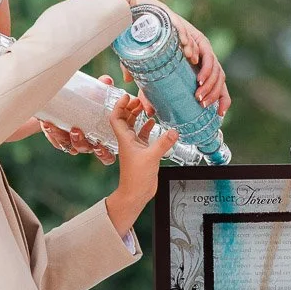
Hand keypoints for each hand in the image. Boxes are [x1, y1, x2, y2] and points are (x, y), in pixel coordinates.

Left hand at [38, 74, 118, 163]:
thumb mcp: (95, 95)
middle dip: (80, 142)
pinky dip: (51, 132)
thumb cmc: (89, 102)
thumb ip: (101, 89)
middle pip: (85, 149)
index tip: (99, 146)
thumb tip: (107, 80)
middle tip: (76, 131)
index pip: (106, 154)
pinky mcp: (59, 139)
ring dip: (63, 137)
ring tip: (57, 126)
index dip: (103, 154)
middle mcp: (88, 142)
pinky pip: (55, 139)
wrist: (67, 103)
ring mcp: (72, 141)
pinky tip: (47, 123)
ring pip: (69, 145)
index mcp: (101, 137)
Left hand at [105, 93, 179, 235]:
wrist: (135, 194)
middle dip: (131, 107)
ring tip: (146, 106)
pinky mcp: (143, 152)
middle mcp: (128, 141)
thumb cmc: (136, 178)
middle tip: (140, 98)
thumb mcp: (151, 157)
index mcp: (125, 139)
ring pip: (134, 126)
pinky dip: (147, 128)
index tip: (127, 95)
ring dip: (138, 116)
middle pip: (125, 119)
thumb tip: (174, 131)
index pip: (117, 117)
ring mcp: (135, 146)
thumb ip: (163, 143)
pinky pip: (143, 136)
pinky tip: (154, 123)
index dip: (120, 105)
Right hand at [119, 0, 230, 117]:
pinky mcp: (189, 30)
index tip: (220, 114)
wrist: (141, 20)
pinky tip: (193, 62)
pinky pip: (198, 43)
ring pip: (213, 63)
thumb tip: (149, 111)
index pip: (219, 84)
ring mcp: (198, 42)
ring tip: (198, 89)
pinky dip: (197, 53)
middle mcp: (203, 55)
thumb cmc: (150, 51)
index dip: (223, 99)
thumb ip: (150, 93)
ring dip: (207, 77)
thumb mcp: (151, 77)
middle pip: (219, 76)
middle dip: (212, 91)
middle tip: (200, 102)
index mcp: (201, 66)